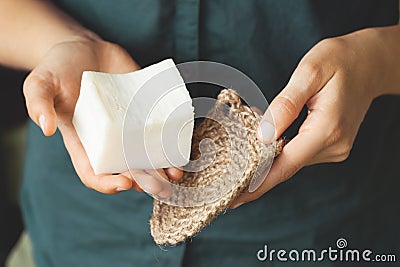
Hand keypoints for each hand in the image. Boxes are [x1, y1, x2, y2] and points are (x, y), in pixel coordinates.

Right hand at [23, 37, 181, 194]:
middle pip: (128, 169)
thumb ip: (39, 103)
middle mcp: (110, 139)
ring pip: (148, 154)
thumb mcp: (40, 82)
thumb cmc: (58, 68)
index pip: (94, 172)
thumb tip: (46, 127)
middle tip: (161, 187)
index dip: (107, 183)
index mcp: (84, 142)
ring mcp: (130, 126)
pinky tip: (182, 143)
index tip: (124, 183)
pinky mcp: (145, 110)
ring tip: (176, 172)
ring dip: (164, 167)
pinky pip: (161, 128)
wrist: (85, 47)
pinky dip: (172, 138)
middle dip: (145, 181)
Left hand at [231, 28, 386, 207]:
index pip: (285, 165)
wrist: (371, 63)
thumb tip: (263, 135)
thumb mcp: (310, 72)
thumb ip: (285, 105)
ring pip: (291, 160)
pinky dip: (279, 150)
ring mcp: (334, 148)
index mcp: (327, 129)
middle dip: (256, 172)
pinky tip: (265, 139)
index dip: (258, 184)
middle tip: (226, 177)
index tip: (234, 199)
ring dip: (266, 157)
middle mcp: (333, 145)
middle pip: (285, 167)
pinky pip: (299, 153)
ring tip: (243, 143)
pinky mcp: (331, 145)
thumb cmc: (340, 61)